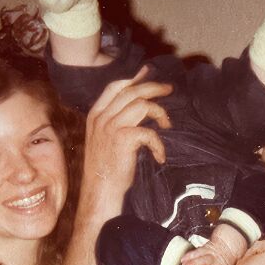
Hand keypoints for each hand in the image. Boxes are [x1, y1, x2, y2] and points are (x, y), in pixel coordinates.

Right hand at [78, 67, 172, 226]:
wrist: (99, 192)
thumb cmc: (105, 170)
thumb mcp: (105, 140)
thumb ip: (116, 121)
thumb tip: (137, 106)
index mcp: (96, 115)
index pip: (116, 87)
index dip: (135, 78)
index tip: (149, 73)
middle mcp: (102, 118)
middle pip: (132, 91)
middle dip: (153, 87)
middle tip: (169, 90)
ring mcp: (111, 127)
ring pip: (141, 105)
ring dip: (160, 112)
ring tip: (167, 124)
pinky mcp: (123, 139)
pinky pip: (149, 132)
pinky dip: (159, 144)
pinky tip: (160, 157)